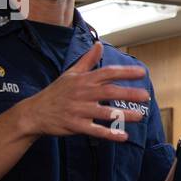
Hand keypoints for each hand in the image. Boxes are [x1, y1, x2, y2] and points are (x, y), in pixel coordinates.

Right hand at [17, 42, 147, 140]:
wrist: (34, 113)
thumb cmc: (56, 92)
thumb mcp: (70, 73)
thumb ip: (87, 60)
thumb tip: (98, 44)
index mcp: (83, 80)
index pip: (107, 73)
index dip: (125, 72)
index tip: (142, 72)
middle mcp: (82, 94)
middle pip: (109, 92)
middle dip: (128, 93)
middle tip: (146, 95)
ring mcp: (78, 110)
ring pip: (104, 112)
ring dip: (123, 115)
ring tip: (140, 116)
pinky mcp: (75, 125)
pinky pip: (95, 131)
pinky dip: (109, 134)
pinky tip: (123, 136)